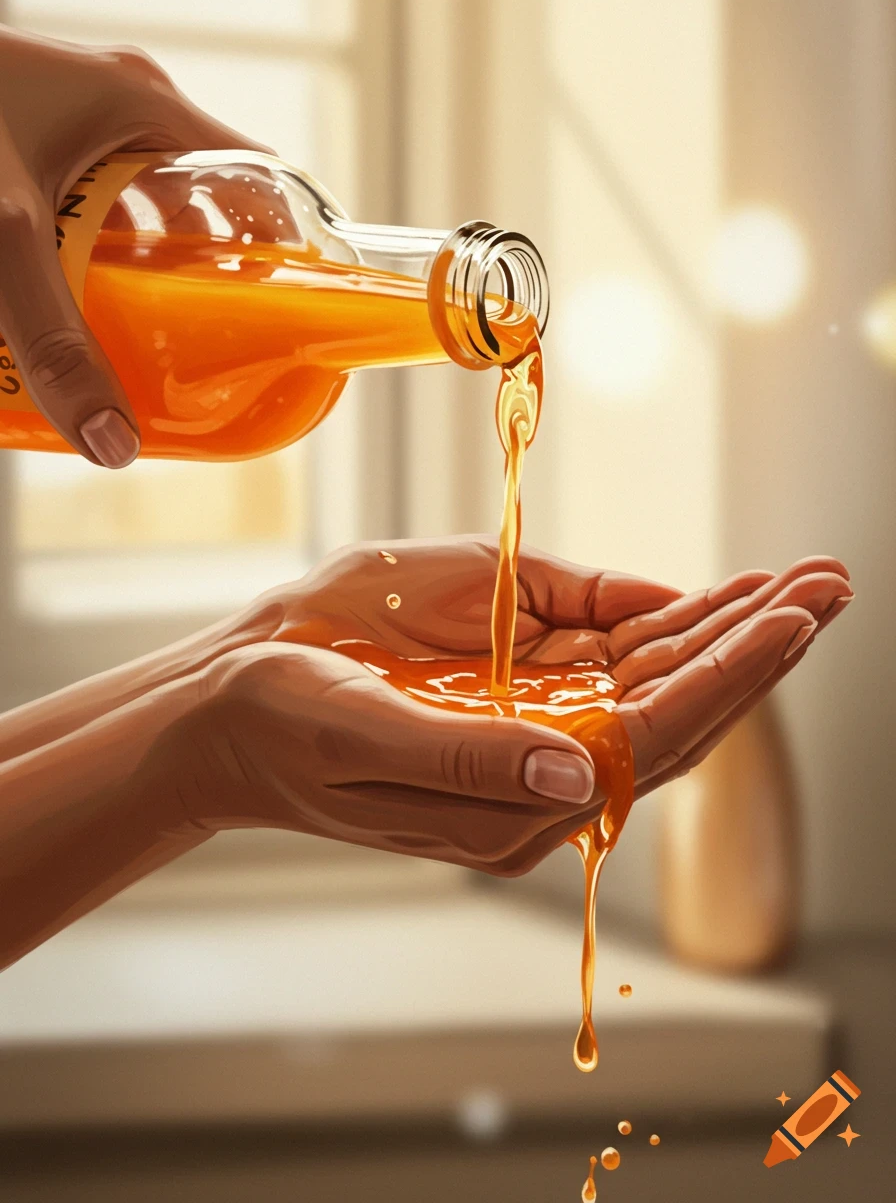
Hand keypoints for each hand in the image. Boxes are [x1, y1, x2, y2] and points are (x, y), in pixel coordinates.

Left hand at [0, 25, 270, 466]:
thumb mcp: (3, 236)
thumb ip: (54, 342)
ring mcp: (82, 127)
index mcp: (147, 104)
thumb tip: (113, 445)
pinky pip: (95, 210)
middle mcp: (125, 110)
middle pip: (207, 208)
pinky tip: (81, 309)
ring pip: (148, 214)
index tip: (296, 317)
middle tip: (217, 351)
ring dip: (152, 278)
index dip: (289, 248)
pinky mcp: (40, 148)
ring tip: (154, 345)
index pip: (260, 178)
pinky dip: (99, 260)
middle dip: (212, 282)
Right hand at [165, 538, 850, 875]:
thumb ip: (465, 759)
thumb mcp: (357, 735)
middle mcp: (541, 766)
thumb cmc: (282, 723)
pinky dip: (673, 619)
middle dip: (756, 648)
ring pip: (657, 680)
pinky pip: (612, 651)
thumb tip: (580, 776)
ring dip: (732, 630)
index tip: (789, 620)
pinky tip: (722, 596)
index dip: (724, 678)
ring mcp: (535, 721)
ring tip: (805, 583)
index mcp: (510, 800)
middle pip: (676, 711)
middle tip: (829, 588)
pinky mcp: (517, 680)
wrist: (233, 701)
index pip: (645, 740)